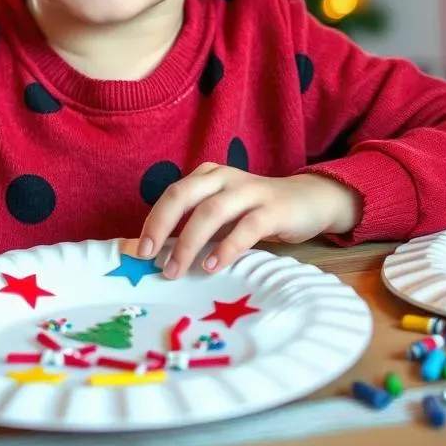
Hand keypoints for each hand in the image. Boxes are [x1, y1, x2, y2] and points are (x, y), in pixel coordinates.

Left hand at [136, 165, 361, 279]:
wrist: (308, 201)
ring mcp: (249, 191)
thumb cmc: (255, 212)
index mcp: (207, 176)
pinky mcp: (273, 210)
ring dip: (189, 242)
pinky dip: (226, 247)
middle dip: (161, 226)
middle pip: (183, 195)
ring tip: (175, 270)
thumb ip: (190, 228)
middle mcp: (224, 178)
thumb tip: (149, 252)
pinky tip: (212, 266)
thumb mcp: (221, 216)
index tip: (137, 251)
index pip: (172, 194)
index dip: (152, 221)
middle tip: (149, 257)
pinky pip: (246, 227)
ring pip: (211, 211)